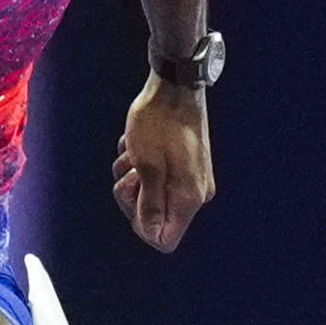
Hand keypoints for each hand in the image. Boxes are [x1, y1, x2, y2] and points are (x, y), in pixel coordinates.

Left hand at [111, 80, 212, 251]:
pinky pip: (153, 176)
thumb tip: (152, 234)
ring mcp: (190, 177)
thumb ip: (149, 205)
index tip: (134, 201)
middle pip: (155, 217)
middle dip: (133, 196)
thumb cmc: (158, 124)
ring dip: (132, 175)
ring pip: (149, 194)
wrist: (174, 85)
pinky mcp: (183, 163)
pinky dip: (138, 162)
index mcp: (189, 199)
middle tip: (130, 170)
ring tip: (133, 152)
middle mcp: (195, 193)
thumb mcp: (146, 167)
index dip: (142, 226)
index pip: (165, 239)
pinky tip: (137, 144)